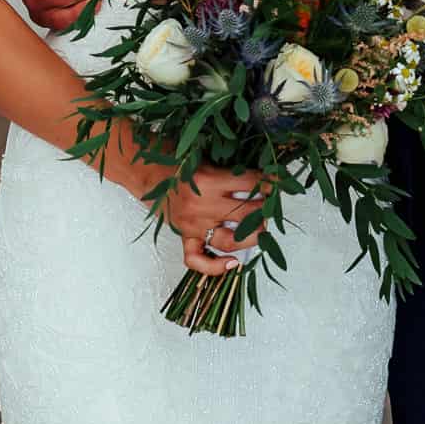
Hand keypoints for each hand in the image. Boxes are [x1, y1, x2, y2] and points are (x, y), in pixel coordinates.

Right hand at [162, 162, 271, 280]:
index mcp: (208, 179)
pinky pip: (197, 260)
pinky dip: (216, 267)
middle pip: (245, 214)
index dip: (269, 183)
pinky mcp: (184, 236)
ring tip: (262, 230)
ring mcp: (192, 225)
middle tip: (271, 206)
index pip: (249, 183)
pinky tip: (234, 264)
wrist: (146, 171)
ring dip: (252, 238)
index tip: (278, 182)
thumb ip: (230, 168)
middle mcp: (201, 205)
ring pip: (229, 240)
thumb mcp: (206, 156)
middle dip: (264, 210)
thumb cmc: (177, 160)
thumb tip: (263, 176)